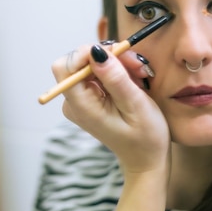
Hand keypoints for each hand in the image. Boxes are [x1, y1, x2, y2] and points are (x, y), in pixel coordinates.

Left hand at [52, 43, 169, 174]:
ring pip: (92, 63)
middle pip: (79, 62)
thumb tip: (96, 51)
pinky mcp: (91, 96)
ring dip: (118, 62)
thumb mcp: (135, 105)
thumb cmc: (145, 138)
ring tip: (141, 74)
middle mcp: (75, 101)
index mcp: (81, 106)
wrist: (146, 159)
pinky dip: (118, 70)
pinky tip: (135, 79)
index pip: (65, 67)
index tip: (114, 53)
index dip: (86, 53)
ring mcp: (82, 99)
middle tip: (137, 64)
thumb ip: (115, 78)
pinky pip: (100, 72)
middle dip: (109, 56)